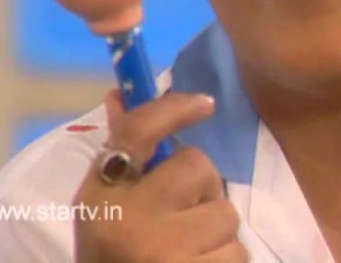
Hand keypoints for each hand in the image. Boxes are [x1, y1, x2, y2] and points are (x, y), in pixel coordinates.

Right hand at [74, 90, 247, 261]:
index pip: (138, 132)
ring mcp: (167, 254)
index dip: (172, 108)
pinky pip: (238, 254)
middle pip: (199, 166)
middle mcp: (132, 222)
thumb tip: (119, 94)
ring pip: (225, 214)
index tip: (204, 103)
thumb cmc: (112, 258)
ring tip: (187, 255)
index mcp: (102, 199)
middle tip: (181, 218)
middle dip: (200, 190)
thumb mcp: (103, 209)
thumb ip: (121, 154)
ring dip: (216, 234)